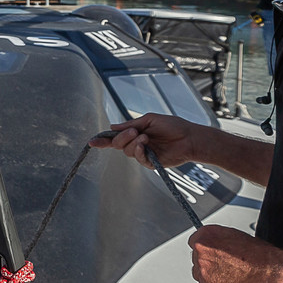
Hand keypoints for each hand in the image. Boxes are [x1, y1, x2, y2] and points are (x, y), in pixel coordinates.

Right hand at [89, 113, 205, 170]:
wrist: (190, 137)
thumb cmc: (173, 126)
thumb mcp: (150, 119)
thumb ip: (131, 123)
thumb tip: (112, 127)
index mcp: (135, 133)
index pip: (116, 138)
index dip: (103, 140)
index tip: (92, 141)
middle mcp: (137, 144)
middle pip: (119, 145)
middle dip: (122, 137)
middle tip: (134, 131)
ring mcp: (144, 154)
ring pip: (127, 151)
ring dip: (134, 143)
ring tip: (145, 137)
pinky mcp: (151, 162)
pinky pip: (139, 158)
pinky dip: (139, 151)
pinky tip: (145, 145)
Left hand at [188, 225, 282, 282]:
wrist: (270, 270)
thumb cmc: (259, 255)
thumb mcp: (235, 237)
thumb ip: (219, 241)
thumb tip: (214, 247)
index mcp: (207, 233)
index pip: (195, 243)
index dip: (205, 252)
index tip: (211, 257)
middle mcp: (201, 248)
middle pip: (196, 260)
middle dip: (208, 266)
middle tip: (225, 269)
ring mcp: (202, 266)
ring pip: (199, 275)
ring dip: (210, 278)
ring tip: (230, 278)